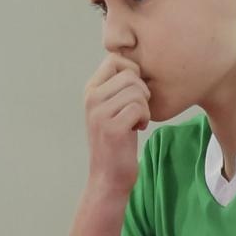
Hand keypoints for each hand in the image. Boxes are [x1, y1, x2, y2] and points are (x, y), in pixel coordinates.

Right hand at [84, 54, 149, 194]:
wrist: (109, 176)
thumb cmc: (117, 140)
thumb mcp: (111, 108)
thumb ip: (116, 87)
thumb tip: (133, 61)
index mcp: (90, 90)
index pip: (115, 59)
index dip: (133, 72)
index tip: (133, 93)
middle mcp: (91, 98)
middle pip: (130, 75)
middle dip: (142, 92)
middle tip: (138, 110)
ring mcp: (99, 113)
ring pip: (137, 91)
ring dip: (145, 107)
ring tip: (136, 120)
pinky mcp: (112, 128)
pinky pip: (140, 108)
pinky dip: (145, 118)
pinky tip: (137, 129)